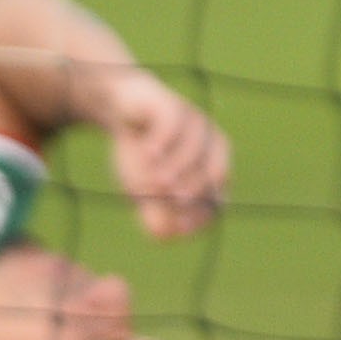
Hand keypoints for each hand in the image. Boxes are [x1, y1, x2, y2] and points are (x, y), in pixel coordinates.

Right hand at [81, 68, 229, 240]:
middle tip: (168, 200)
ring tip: (155, 181)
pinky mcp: (171, 104)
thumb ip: (156, 217)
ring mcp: (193, 121)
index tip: (178, 227)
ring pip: (195, 148)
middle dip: (190, 191)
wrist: (123, 111)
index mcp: (212, 169)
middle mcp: (210, 144)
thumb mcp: (146, 194)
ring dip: (175, 167)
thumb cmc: (141, 156)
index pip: (217, 201)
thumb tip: (168, 235)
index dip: (201, 216)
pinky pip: (174, 123)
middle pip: (211, 174)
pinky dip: (162, 141)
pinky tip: (148, 154)